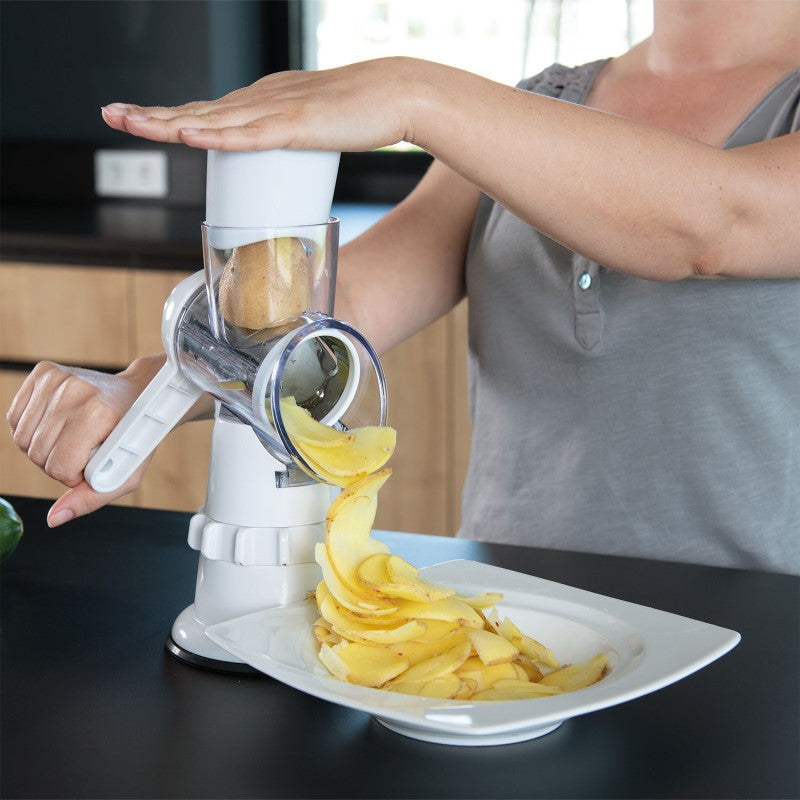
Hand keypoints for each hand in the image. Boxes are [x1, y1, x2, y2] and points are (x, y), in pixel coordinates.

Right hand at [6, 356, 164, 525]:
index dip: (73, 476)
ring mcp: (57, 379)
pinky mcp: (43, 372)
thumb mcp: (126, 473)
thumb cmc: (134, 435)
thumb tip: (54, 519)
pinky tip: (57, 426)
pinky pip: (15, 419)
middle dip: (58, 464)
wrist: (141, 394)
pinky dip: (31, 431)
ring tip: (73, 439)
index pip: (60, 466)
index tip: (91, 466)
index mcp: (98, 414)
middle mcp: (75, 391)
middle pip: (38, 454)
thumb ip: (90, 499)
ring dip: (44, 449)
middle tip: (83, 452)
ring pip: (22, 439)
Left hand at [101, 57, 431, 151]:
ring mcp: (277, 110)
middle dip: (151, 115)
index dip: (169, 115)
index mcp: (264, 101)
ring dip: (168, 123)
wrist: (397, 94)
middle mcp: (261, 98)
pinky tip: (189, 136)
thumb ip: (291, 139)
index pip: (208, 111)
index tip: (138, 118)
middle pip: (198, 110)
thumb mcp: (314, 127)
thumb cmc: (362, 114)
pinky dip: (217, 136)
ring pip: (212, 120)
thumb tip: (278, 162)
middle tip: (111, 114)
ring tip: (130, 122)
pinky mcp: (297, 125)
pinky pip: (249, 134)